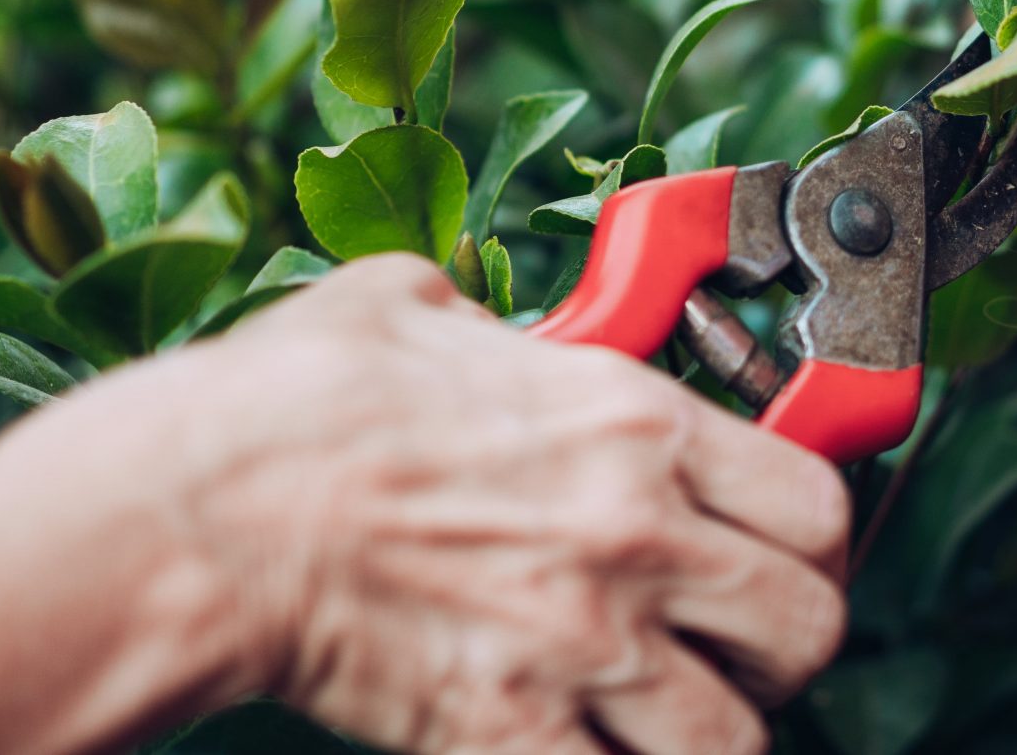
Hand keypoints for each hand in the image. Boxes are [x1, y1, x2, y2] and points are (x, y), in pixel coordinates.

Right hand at [3, 254, 849, 754]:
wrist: (199, 512)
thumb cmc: (298, 400)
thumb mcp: (417, 305)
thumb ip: (502, 329)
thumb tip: (500, 336)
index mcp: (631, 425)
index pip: (816, 501)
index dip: (816, 535)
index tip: (784, 543)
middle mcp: (634, 538)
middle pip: (811, 626)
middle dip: (783, 641)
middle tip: (734, 635)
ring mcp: (581, 646)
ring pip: (739, 739)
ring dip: (712, 729)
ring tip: (666, 708)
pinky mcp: (510, 733)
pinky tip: (583, 748)